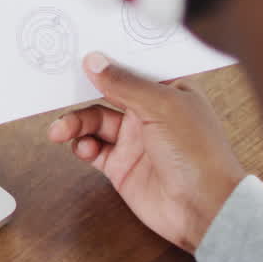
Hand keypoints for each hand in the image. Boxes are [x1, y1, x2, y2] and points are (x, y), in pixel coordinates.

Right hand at [47, 52, 245, 252]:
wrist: (204, 210)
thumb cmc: (199, 154)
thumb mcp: (162, 107)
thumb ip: (124, 84)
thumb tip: (95, 61)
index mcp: (168, 90)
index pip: (131, 66)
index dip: (106, 59)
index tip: (79, 51)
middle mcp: (150, 112)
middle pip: (106, 93)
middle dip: (81, 92)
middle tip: (58, 91)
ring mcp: (134, 140)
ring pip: (93, 121)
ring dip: (75, 122)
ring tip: (60, 130)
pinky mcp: (121, 165)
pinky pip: (92, 148)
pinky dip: (81, 146)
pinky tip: (83, 148)